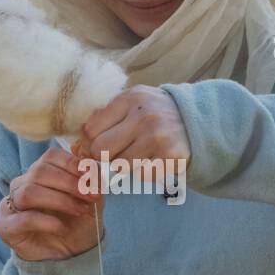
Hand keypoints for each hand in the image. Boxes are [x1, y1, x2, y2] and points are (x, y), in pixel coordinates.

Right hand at [0, 146, 103, 261]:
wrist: (69, 256)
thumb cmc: (77, 224)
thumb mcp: (92, 201)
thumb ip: (93, 182)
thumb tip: (93, 164)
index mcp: (41, 173)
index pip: (50, 157)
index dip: (71, 164)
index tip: (91, 177)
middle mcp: (22, 184)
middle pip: (39, 172)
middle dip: (69, 183)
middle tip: (90, 197)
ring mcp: (10, 205)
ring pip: (29, 192)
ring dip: (59, 200)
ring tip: (78, 210)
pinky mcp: (6, 226)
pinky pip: (25, 218)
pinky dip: (47, 221)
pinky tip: (62, 228)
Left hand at [71, 85, 189, 189]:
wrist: (197, 121)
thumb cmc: (157, 113)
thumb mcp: (134, 103)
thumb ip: (106, 117)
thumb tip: (77, 146)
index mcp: (130, 99)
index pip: (91, 129)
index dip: (90, 141)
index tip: (99, 144)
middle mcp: (143, 117)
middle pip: (101, 150)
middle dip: (103, 157)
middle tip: (116, 153)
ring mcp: (158, 138)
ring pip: (119, 166)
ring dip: (125, 165)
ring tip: (138, 154)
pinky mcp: (169, 158)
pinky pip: (141, 175)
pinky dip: (144, 172)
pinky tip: (153, 159)